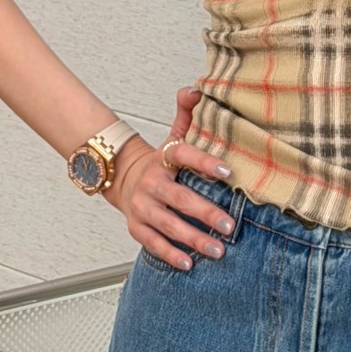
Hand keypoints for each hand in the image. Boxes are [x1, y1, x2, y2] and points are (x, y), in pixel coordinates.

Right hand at [103, 84, 234, 269]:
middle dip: (205, 213)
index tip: (227, 171)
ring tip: (218, 249)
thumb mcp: (171, 137)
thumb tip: (196, 88)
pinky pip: (153, 243)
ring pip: (168, 225)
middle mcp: (151, 184)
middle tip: (229, 226)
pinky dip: (170, 255)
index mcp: (163, 159)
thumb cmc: (159, 162)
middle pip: (179, 199)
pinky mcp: (137, 227)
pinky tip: (189, 263)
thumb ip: (186, 114)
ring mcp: (142, 207)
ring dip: (193, 239)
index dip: (204, 162)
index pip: (184, 156)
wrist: (121, 178)